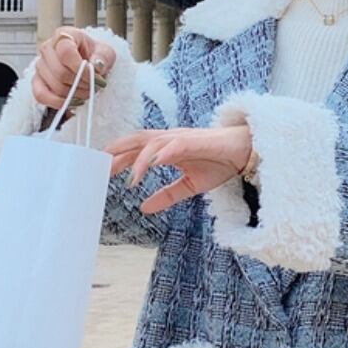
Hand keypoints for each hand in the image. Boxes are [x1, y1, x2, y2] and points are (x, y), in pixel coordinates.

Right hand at [32, 27, 115, 108]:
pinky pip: (41, 95)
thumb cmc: (94, 55)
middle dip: (80, 85)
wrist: (87, 61)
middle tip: (93, 87)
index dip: (81, 69)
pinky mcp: (36, 81)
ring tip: (86, 93)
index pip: (65, 52)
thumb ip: (103, 57)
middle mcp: (48, 48)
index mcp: (64, 35)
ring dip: (74, 94)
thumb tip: (95, 66)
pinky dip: (58, 103)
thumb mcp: (106, 52)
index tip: (95, 77)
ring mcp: (40, 65)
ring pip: (54, 86)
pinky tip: (72, 102)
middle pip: (60, 72)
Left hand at [104, 125, 252, 214]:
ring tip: (129, 177)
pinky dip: (162, 153)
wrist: (247, 151)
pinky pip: (175, 145)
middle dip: (118, 153)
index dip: (119, 158)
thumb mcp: (189, 186)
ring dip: (138, 158)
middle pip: (137, 141)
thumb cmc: (220, 162)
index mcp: (167, 148)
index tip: (102, 170)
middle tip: (101, 168)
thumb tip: (144, 208)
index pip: (137, 150)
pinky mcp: (196, 141)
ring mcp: (182, 138)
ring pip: (153, 143)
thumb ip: (166, 195)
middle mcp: (171, 140)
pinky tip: (153, 163)